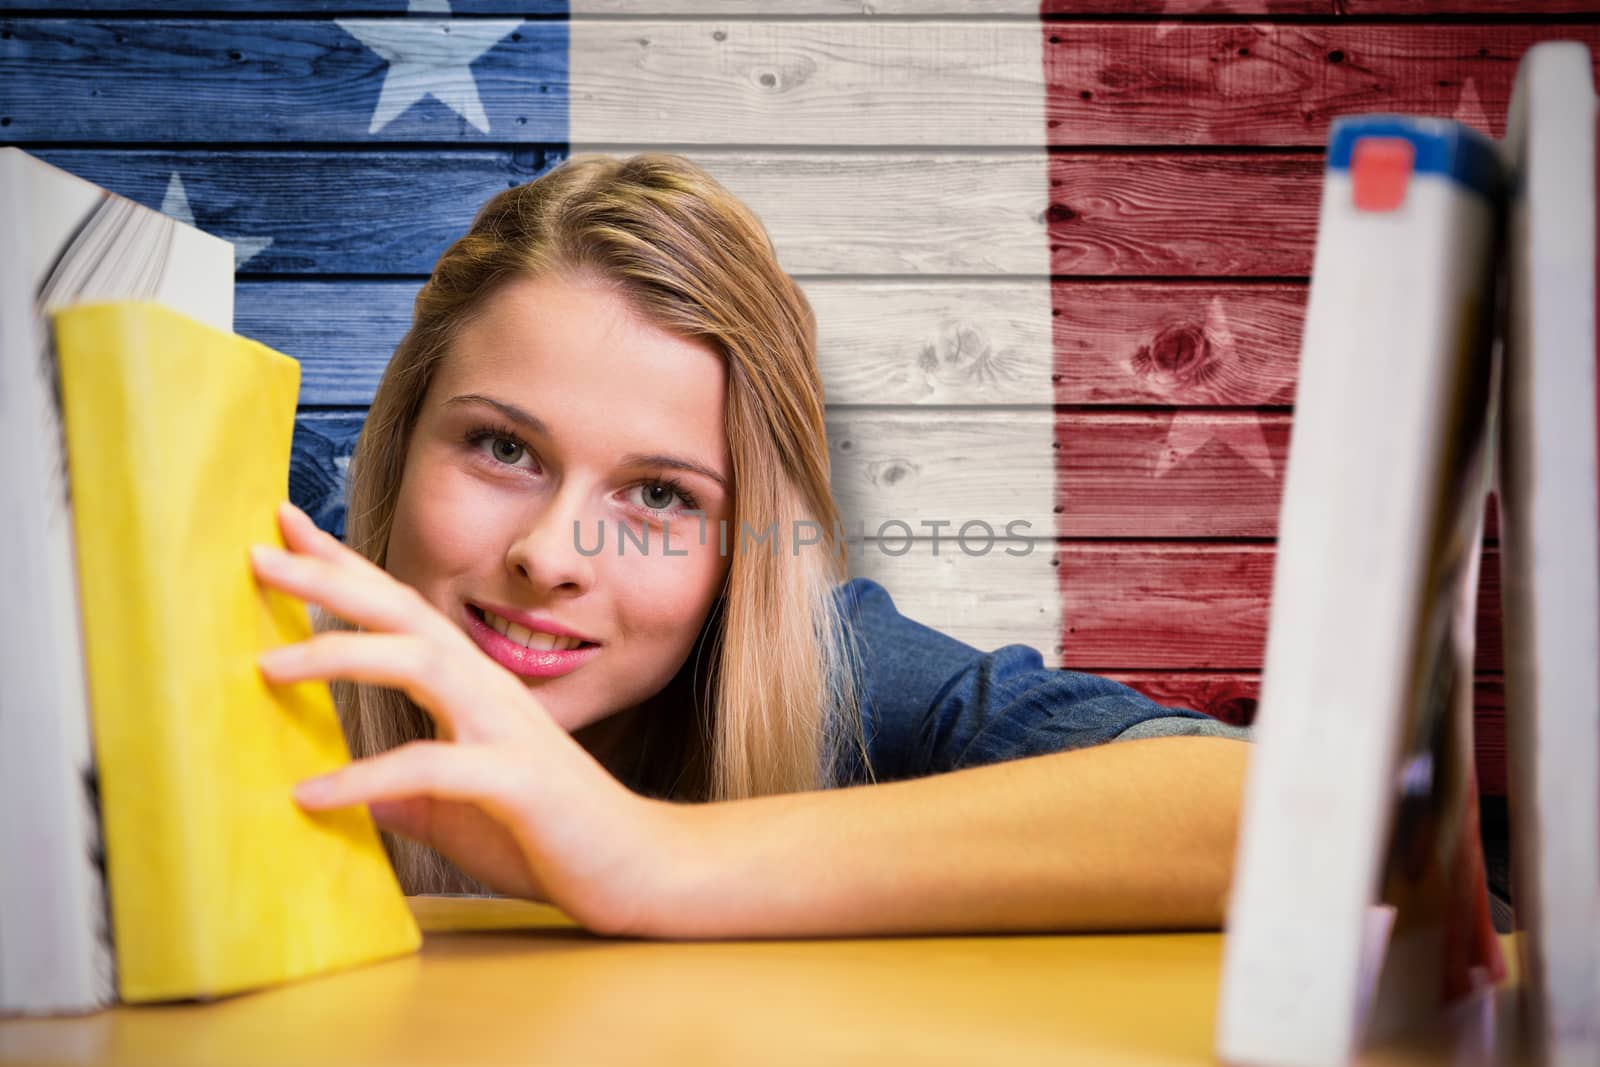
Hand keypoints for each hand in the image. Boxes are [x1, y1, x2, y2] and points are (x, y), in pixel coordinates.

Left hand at [250, 500, 676, 935]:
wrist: (637, 867)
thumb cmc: (550, 833)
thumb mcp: (456, 809)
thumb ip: (406, 795)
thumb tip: (346, 796)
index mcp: (473, 686)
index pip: (402, 610)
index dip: (345, 567)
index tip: (285, 531)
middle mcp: (488, 690)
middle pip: (404, 612)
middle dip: (331, 579)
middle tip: (258, 554)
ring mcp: (505, 729)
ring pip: (418, 662)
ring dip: (340, 656)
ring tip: (267, 665)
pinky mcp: (515, 780)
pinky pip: (431, 767)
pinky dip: (367, 778)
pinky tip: (311, 796)